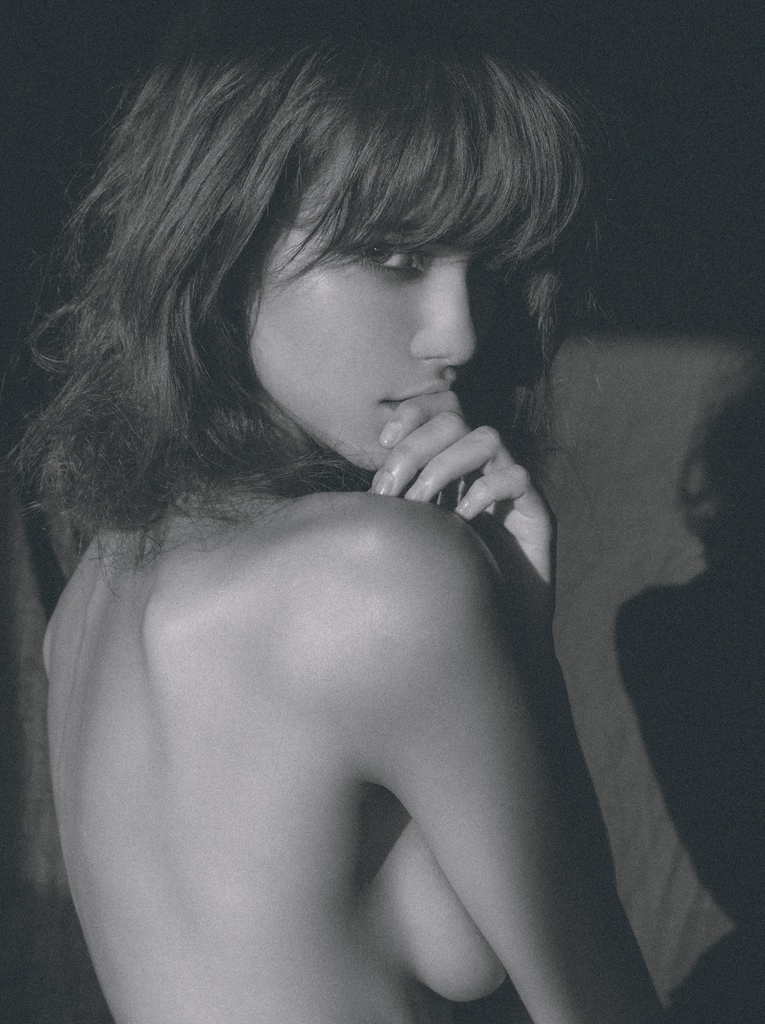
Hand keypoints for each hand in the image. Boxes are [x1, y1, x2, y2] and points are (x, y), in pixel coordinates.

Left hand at [370, 394, 552, 584]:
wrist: (493, 629)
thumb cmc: (444, 584)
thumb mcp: (410, 537)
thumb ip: (392, 507)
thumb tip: (354, 495)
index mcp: (454, 464)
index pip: (439, 409)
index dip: (411, 414)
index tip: (381, 444)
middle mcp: (484, 468)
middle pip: (455, 419)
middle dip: (414, 450)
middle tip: (388, 493)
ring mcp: (513, 487)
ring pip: (487, 438)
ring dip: (444, 466)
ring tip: (420, 506)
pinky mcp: (538, 514)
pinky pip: (517, 477)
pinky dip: (483, 492)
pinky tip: (459, 522)